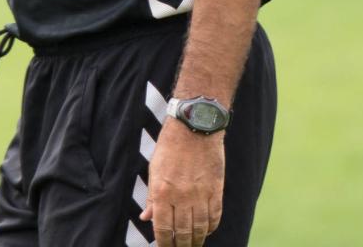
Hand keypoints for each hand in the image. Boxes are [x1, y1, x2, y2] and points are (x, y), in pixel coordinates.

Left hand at [140, 119, 224, 246]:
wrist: (195, 126)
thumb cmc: (170, 146)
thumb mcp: (154, 170)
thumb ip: (152, 196)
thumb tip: (146, 217)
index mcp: (163, 192)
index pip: (163, 228)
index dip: (164, 243)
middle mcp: (182, 196)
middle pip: (183, 232)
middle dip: (181, 245)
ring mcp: (201, 194)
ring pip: (200, 227)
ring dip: (196, 240)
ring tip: (194, 245)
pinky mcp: (216, 189)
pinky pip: (215, 215)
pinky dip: (211, 227)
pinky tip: (207, 230)